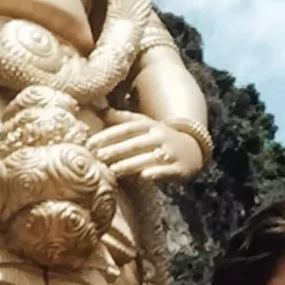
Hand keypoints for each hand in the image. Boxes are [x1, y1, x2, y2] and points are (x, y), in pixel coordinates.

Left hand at [87, 109, 201, 181]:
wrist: (193, 149)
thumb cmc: (158, 138)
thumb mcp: (143, 124)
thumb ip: (121, 119)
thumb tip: (97, 108)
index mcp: (149, 125)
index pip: (127, 128)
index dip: (109, 135)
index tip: (91, 143)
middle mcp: (160, 136)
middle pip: (136, 143)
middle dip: (117, 149)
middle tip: (99, 156)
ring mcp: (171, 152)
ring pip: (149, 157)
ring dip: (131, 163)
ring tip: (113, 170)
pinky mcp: (180, 168)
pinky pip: (168, 170)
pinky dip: (157, 173)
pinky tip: (144, 176)